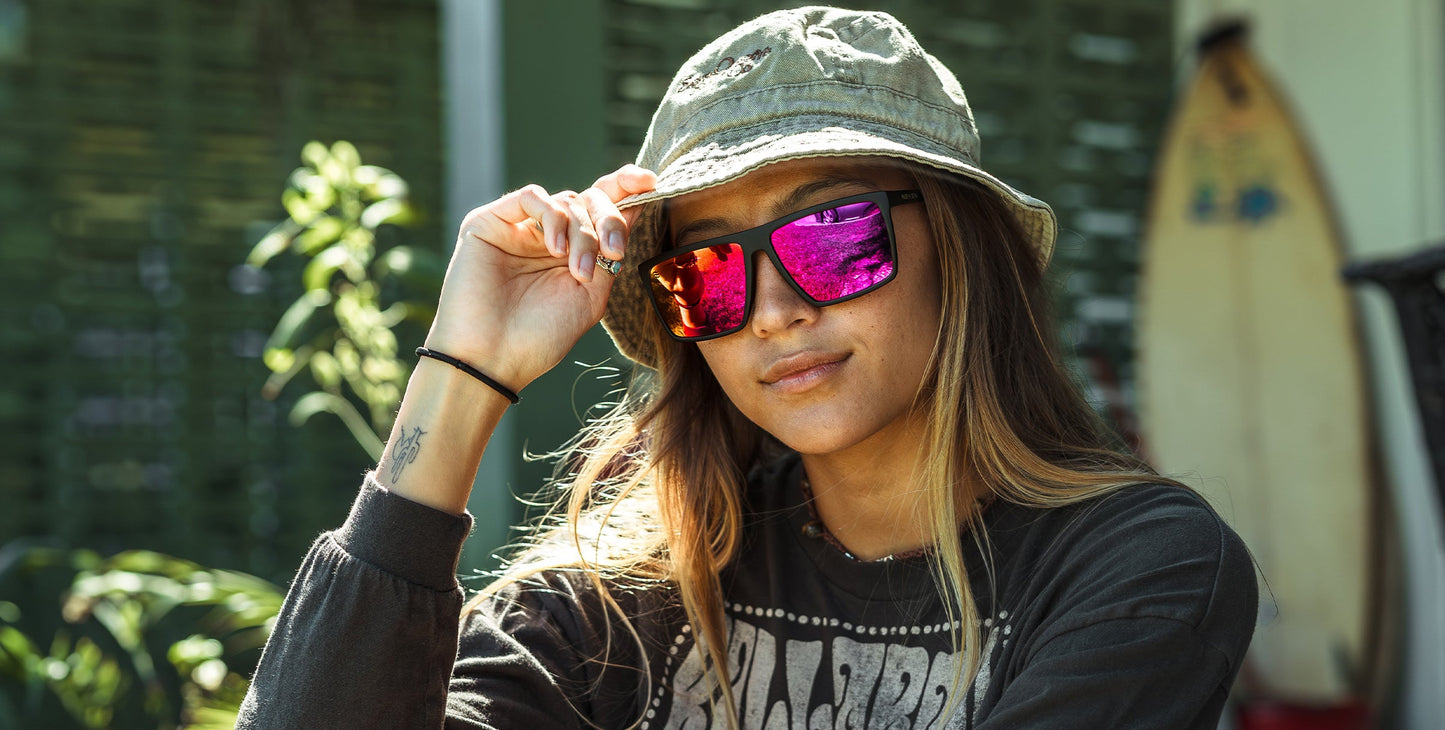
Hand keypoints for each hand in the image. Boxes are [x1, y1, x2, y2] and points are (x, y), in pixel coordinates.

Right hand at [422, 164, 656, 390]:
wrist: (493, 358)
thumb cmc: (540, 335)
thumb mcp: (592, 295)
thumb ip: (610, 253)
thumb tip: (633, 208)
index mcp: (573, 252)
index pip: (602, 208)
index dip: (627, 187)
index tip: (651, 181)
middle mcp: (547, 236)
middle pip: (590, 199)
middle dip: (610, 219)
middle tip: (614, 252)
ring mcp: (519, 228)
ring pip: (567, 200)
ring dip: (583, 233)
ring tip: (579, 271)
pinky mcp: (489, 222)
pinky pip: (531, 197)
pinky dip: (552, 217)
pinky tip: (554, 250)